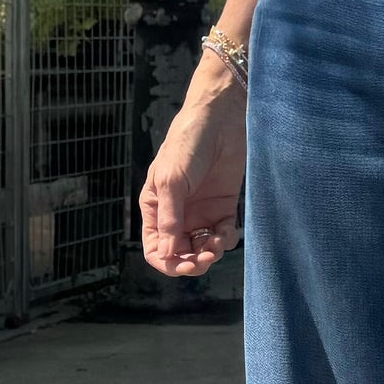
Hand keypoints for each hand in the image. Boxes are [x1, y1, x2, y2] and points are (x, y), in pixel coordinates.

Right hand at [139, 70, 248, 275]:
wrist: (220, 119)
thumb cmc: (187, 143)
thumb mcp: (172, 180)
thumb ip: (170, 218)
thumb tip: (166, 254)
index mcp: (156, 207)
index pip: (156, 248)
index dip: (168, 262)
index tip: (185, 264)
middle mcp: (177, 213)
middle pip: (181, 252)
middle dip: (193, 261)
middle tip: (206, 257)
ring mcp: (200, 211)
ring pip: (203, 247)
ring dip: (210, 252)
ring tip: (217, 242)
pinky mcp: (223, 206)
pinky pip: (223, 234)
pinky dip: (226, 239)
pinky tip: (228, 232)